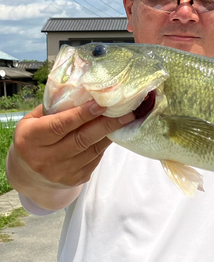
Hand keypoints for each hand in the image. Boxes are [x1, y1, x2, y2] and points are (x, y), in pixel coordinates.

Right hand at [7, 101, 134, 209]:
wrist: (30, 173)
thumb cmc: (34, 138)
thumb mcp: (34, 120)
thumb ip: (54, 108)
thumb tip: (85, 92)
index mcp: (30, 139)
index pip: (60, 125)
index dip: (82, 115)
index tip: (101, 104)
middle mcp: (44, 159)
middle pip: (81, 139)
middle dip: (106, 124)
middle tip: (126, 112)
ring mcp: (60, 172)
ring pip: (93, 150)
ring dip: (110, 133)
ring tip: (125, 120)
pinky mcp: (74, 180)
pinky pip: (95, 159)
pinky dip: (104, 145)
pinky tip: (111, 134)